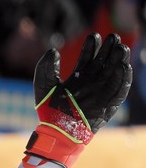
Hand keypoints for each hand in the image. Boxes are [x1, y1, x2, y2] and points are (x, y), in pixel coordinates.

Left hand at [23, 33, 131, 167]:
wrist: (56, 131)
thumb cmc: (49, 110)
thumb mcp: (43, 86)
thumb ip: (45, 67)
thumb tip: (53, 50)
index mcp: (78, 78)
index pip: (88, 58)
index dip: (91, 47)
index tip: (93, 36)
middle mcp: (92, 83)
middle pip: (104, 62)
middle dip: (109, 49)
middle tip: (112, 37)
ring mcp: (101, 93)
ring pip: (114, 73)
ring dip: (119, 60)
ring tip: (120, 48)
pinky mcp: (108, 105)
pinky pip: (119, 90)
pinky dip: (123, 79)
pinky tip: (123, 66)